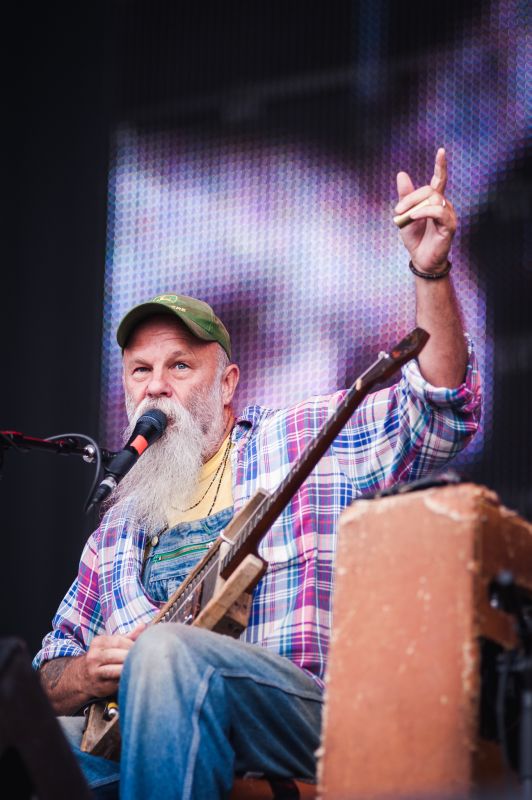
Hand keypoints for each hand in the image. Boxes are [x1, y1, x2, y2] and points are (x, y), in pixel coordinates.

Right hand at [81, 623, 145, 697]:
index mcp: (98, 642)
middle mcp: (94, 657)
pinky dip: (126, 679)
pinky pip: (117, 683)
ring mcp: (95, 672)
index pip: (119, 641)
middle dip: (132, 657)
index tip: (142, 648)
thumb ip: (128, 636)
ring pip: (116, 670)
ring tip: (139, 667)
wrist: (81, 676)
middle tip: (144, 658)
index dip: (132, 645)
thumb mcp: (111, 644)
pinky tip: (132, 677)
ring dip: (129, 669)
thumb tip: (143, 625)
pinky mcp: (100, 687)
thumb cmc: (102, 656)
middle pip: (118, 655)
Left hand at [394, 147, 456, 273]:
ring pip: (433, 199)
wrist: (420, 259)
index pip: (439, 179)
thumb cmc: (415, 238)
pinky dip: (424, 212)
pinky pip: (438, 212)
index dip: (441, 165)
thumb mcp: (405, 215)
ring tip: (406, 217)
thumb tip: (401, 174)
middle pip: (429, 189)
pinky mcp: (449, 226)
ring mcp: (448, 215)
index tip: (441, 151)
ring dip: (415, 206)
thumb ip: (405, 196)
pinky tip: (413, 217)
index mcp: (434, 200)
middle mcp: (444, 205)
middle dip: (410, 198)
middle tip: (397, 211)